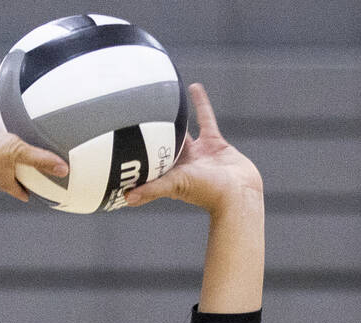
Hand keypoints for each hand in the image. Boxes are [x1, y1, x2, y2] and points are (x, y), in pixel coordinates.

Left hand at [125, 83, 261, 215]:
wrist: (239, 191)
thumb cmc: (207, 192)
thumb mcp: (175, 185)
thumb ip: (152, 189)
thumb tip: (127, 198)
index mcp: (169, 173)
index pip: (148, 161)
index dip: (135, 153)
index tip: (121, 142)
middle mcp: (181, 163)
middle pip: (162, 144)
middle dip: (150, 133)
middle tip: (135, 114)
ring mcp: (198, 152)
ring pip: (182, 129)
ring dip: (174, 116)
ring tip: (160, 98)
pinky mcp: (214, 142)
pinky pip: (205, 118)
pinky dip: (200, 102)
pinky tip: (192, 87)